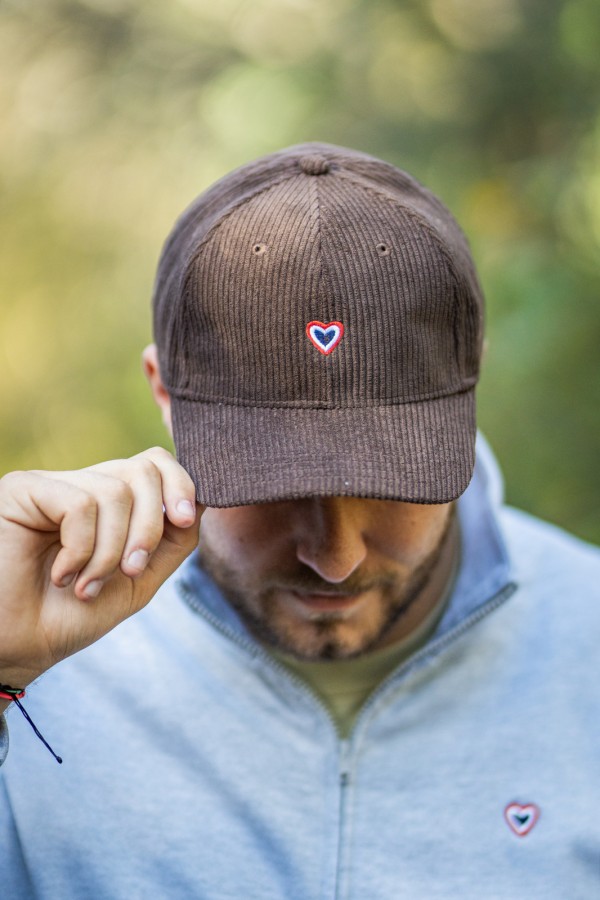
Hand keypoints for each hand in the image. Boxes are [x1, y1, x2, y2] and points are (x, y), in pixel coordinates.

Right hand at [0, 448, 201, 692]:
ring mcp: (53, 484)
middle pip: (143, 470)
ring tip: (87, 584)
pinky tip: (62, 575)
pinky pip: (80, 504)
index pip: (154, 463)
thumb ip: (172, 540)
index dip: (180, 483)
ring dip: (111, 551)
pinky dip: (81, 549)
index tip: (184, 518)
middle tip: (131, 570)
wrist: (20, 648)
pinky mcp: (24, 489)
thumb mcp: (139, 579)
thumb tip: (204, 499)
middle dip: (150, 526)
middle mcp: (82, 485)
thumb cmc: (72, 616)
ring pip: (116, 491)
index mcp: (110, 502)